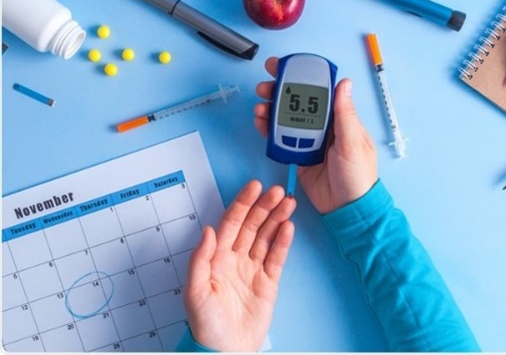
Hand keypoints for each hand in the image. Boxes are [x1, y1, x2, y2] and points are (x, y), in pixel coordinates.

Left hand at [185, 180, 295, 350]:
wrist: (226, 351)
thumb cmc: (206, 325)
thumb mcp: (195, 291)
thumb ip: (200, 259)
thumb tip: (208, 230)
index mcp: (216, 257)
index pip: (231, 223)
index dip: (243, 203)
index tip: (255, 187)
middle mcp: (235, 258)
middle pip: (252, 225)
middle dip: (265, 207)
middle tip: (279, 191)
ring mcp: (252, 269)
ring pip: (266, 237)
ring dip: (277, 219)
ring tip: (289, 203)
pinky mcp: (268, 282)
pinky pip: (276, 257)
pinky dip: (283, 241)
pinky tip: (288, 226)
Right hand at [254, 57, 378, 213]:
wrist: (348, 209)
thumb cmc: (358, 176)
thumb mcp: (352, 143)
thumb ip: (345, 114)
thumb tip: (344, 83)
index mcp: (340, 120)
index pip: (320, 92)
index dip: (303, 78)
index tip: (285, 67)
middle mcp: (324, 128)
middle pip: (298, 104)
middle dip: (280, 92)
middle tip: (264, 86)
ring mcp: (310, 142)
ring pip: (287, 120)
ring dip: (271, 110)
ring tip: (259, 106)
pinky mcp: (299, 157)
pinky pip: (281, 140)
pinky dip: (269, 130)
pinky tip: (260, 122)